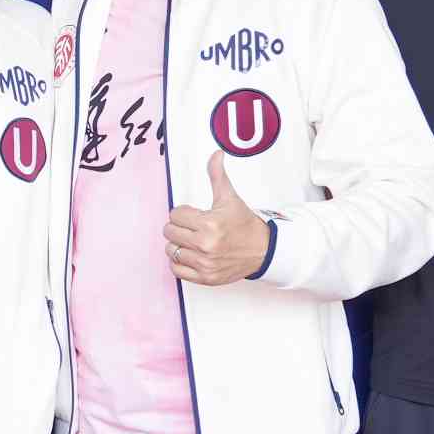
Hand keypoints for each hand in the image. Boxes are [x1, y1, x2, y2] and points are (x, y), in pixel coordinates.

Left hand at [164, 153, 274, 286]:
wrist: (263, 250)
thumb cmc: (244, 224)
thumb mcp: (230, 198)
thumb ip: (218, 176)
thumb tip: (216, 155)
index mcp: (209, 224)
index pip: (175, 215)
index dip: (183, 213)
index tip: (193, 215)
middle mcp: (205, 245)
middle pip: (169, 232)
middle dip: (178, 227)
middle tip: (191, 227)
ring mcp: (204, 264)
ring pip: (171, 250)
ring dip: (178, 244)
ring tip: (191, 241)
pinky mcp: (205, 278)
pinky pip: (177, 271)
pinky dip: (179, 263)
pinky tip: (189, 255)